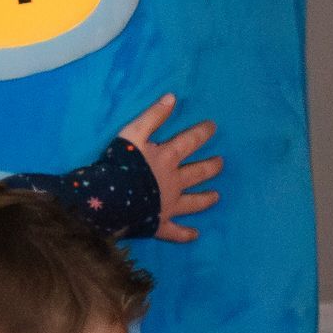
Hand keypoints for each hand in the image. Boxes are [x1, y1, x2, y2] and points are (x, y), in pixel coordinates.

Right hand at [116, 94, 220, 243]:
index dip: (201, 133)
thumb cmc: (120, 164)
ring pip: (193, 202)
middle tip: (221, 163)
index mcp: (167, 158)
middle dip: (210, 167)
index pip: (189, 142)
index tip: (212, 127)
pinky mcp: (160, 224)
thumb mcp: (133, 133)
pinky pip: (175, 231)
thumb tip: (172, 97)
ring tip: (217, 196)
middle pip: (197, 173)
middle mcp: (173, 182)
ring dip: (205, 198)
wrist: (111, 198)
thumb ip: (152, 116)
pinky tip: (195, 235)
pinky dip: (185, 234)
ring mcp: (169, 205)